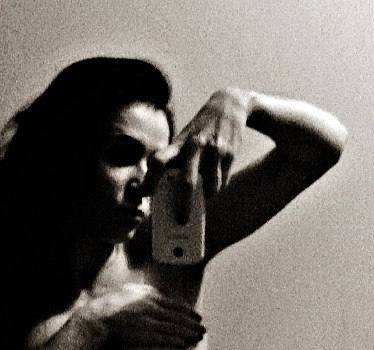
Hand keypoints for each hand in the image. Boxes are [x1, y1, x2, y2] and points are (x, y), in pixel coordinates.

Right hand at [81, 283, 205, 348]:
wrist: (99, 316)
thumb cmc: (113, 303)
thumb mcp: (132, 292)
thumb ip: (147, 293)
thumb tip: (159, 294)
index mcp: (150, 297)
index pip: (175, 305)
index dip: (188, 312)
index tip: (198, 317)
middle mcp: (152, 308)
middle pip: (178, 317)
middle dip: (193, 324)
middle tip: (203, 330)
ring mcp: (149, 322)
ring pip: (174, 328)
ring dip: (188, 334)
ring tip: (198, 338)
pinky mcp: (144, 334)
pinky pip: (164, 338)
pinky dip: (175, 341)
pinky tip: (184, 344)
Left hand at [154, 88, 249, 221]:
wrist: (230, 105)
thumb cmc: (199, 131)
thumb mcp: (184, 140)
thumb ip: (175, 162)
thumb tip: (166, 194)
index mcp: (178, 144)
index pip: (158, 161)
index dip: (149, 179)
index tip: (143, 194)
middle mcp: (194, 146)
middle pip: (186, 182)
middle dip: (183, 205)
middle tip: (181, 220)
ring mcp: (213, 150)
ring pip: (210, 188)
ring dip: (208, 195)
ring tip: (206, 191)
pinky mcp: (230, 154)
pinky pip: (223, 183)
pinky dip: (219, 186)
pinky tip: (219, 174)